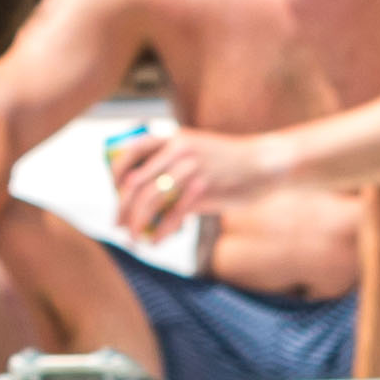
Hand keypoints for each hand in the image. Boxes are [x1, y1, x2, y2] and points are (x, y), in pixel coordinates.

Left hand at [104, 121, 273, 234]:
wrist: (265, 162)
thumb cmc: (231, 162)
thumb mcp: (199, 153)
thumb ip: (175, 167)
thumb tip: (147, 196)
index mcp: (175, 138)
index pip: (133, 150)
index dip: (116, 171)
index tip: (114, 190)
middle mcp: (179, 150)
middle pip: (136, 181)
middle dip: (122, 206)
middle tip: (117, 224)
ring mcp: (191, 168)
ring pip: (151, 199)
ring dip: (137, 222)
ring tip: (134, 238)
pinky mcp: (204, 188)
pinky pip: (174, 213)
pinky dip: (162, 230)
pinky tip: (157, 241)